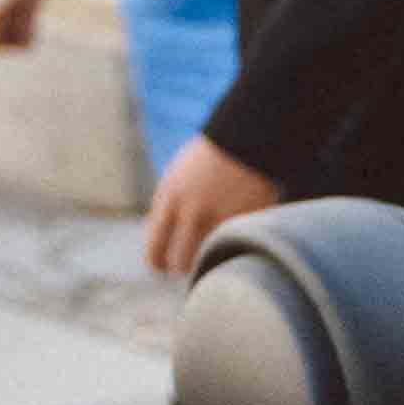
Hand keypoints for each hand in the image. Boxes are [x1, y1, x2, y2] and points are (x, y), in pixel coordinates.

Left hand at [139, 129, 282, 277]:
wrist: (248, 135)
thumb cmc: (212, 157)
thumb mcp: (180, 178)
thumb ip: (171, 208)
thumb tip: (165, 241)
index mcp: (169, 198)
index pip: (155, 247)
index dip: (158, 263)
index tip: (163, 268)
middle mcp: (192, 211)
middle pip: (180, 261)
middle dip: (183, 268)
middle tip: (188, 269)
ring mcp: (221, 217)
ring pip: (208, 258)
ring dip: (208, 261)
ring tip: (211, 255)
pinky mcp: (246, 219)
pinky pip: (234, 243)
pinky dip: (234, 244)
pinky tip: (237, 233)